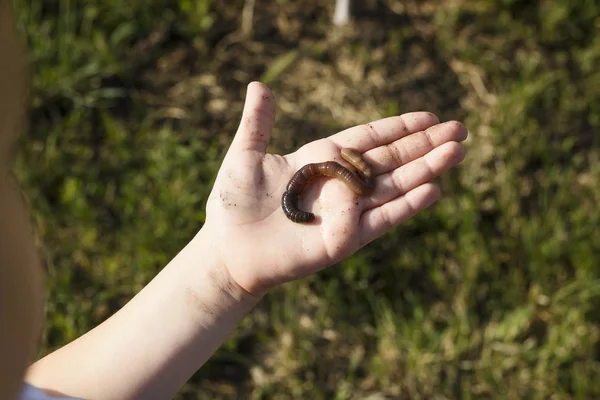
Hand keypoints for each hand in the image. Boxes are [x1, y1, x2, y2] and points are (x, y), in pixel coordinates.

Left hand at [201, 82, 466, 294]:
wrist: (228, 249)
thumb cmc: (233, 204)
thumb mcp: (244, 155)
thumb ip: (257, 123)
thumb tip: (258, 84)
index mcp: (322, 159)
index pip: (370, 139)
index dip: (400, 128)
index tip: (430, 118)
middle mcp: (340, 184)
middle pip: (391, 160)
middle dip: (425, 145)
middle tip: (460, 131)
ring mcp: (345, 212)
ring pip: (394, 187)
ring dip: (425, 170)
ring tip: (456, 153)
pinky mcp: (344, 239)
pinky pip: (381, 220)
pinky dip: (406, 206)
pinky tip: (432, 191)